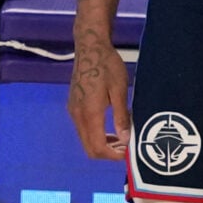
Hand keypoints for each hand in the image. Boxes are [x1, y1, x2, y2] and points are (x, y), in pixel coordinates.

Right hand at [67, 39, 129, 160]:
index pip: (97, 147)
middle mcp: (77, 115)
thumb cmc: (108, 65)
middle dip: (108, 153)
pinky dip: (96, 134)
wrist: (90, 47)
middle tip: (126, 147)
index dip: (113, 155)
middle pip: (89, 148)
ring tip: (121, 138)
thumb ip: (121, 116)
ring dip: (102, 144)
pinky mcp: (73, 106)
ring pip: (85, 140)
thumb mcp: (119, 90)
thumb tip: (125, 139)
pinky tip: (111, 128)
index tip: (128, 152)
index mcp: (89, 113)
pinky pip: (83, 129)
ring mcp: (73, 111)